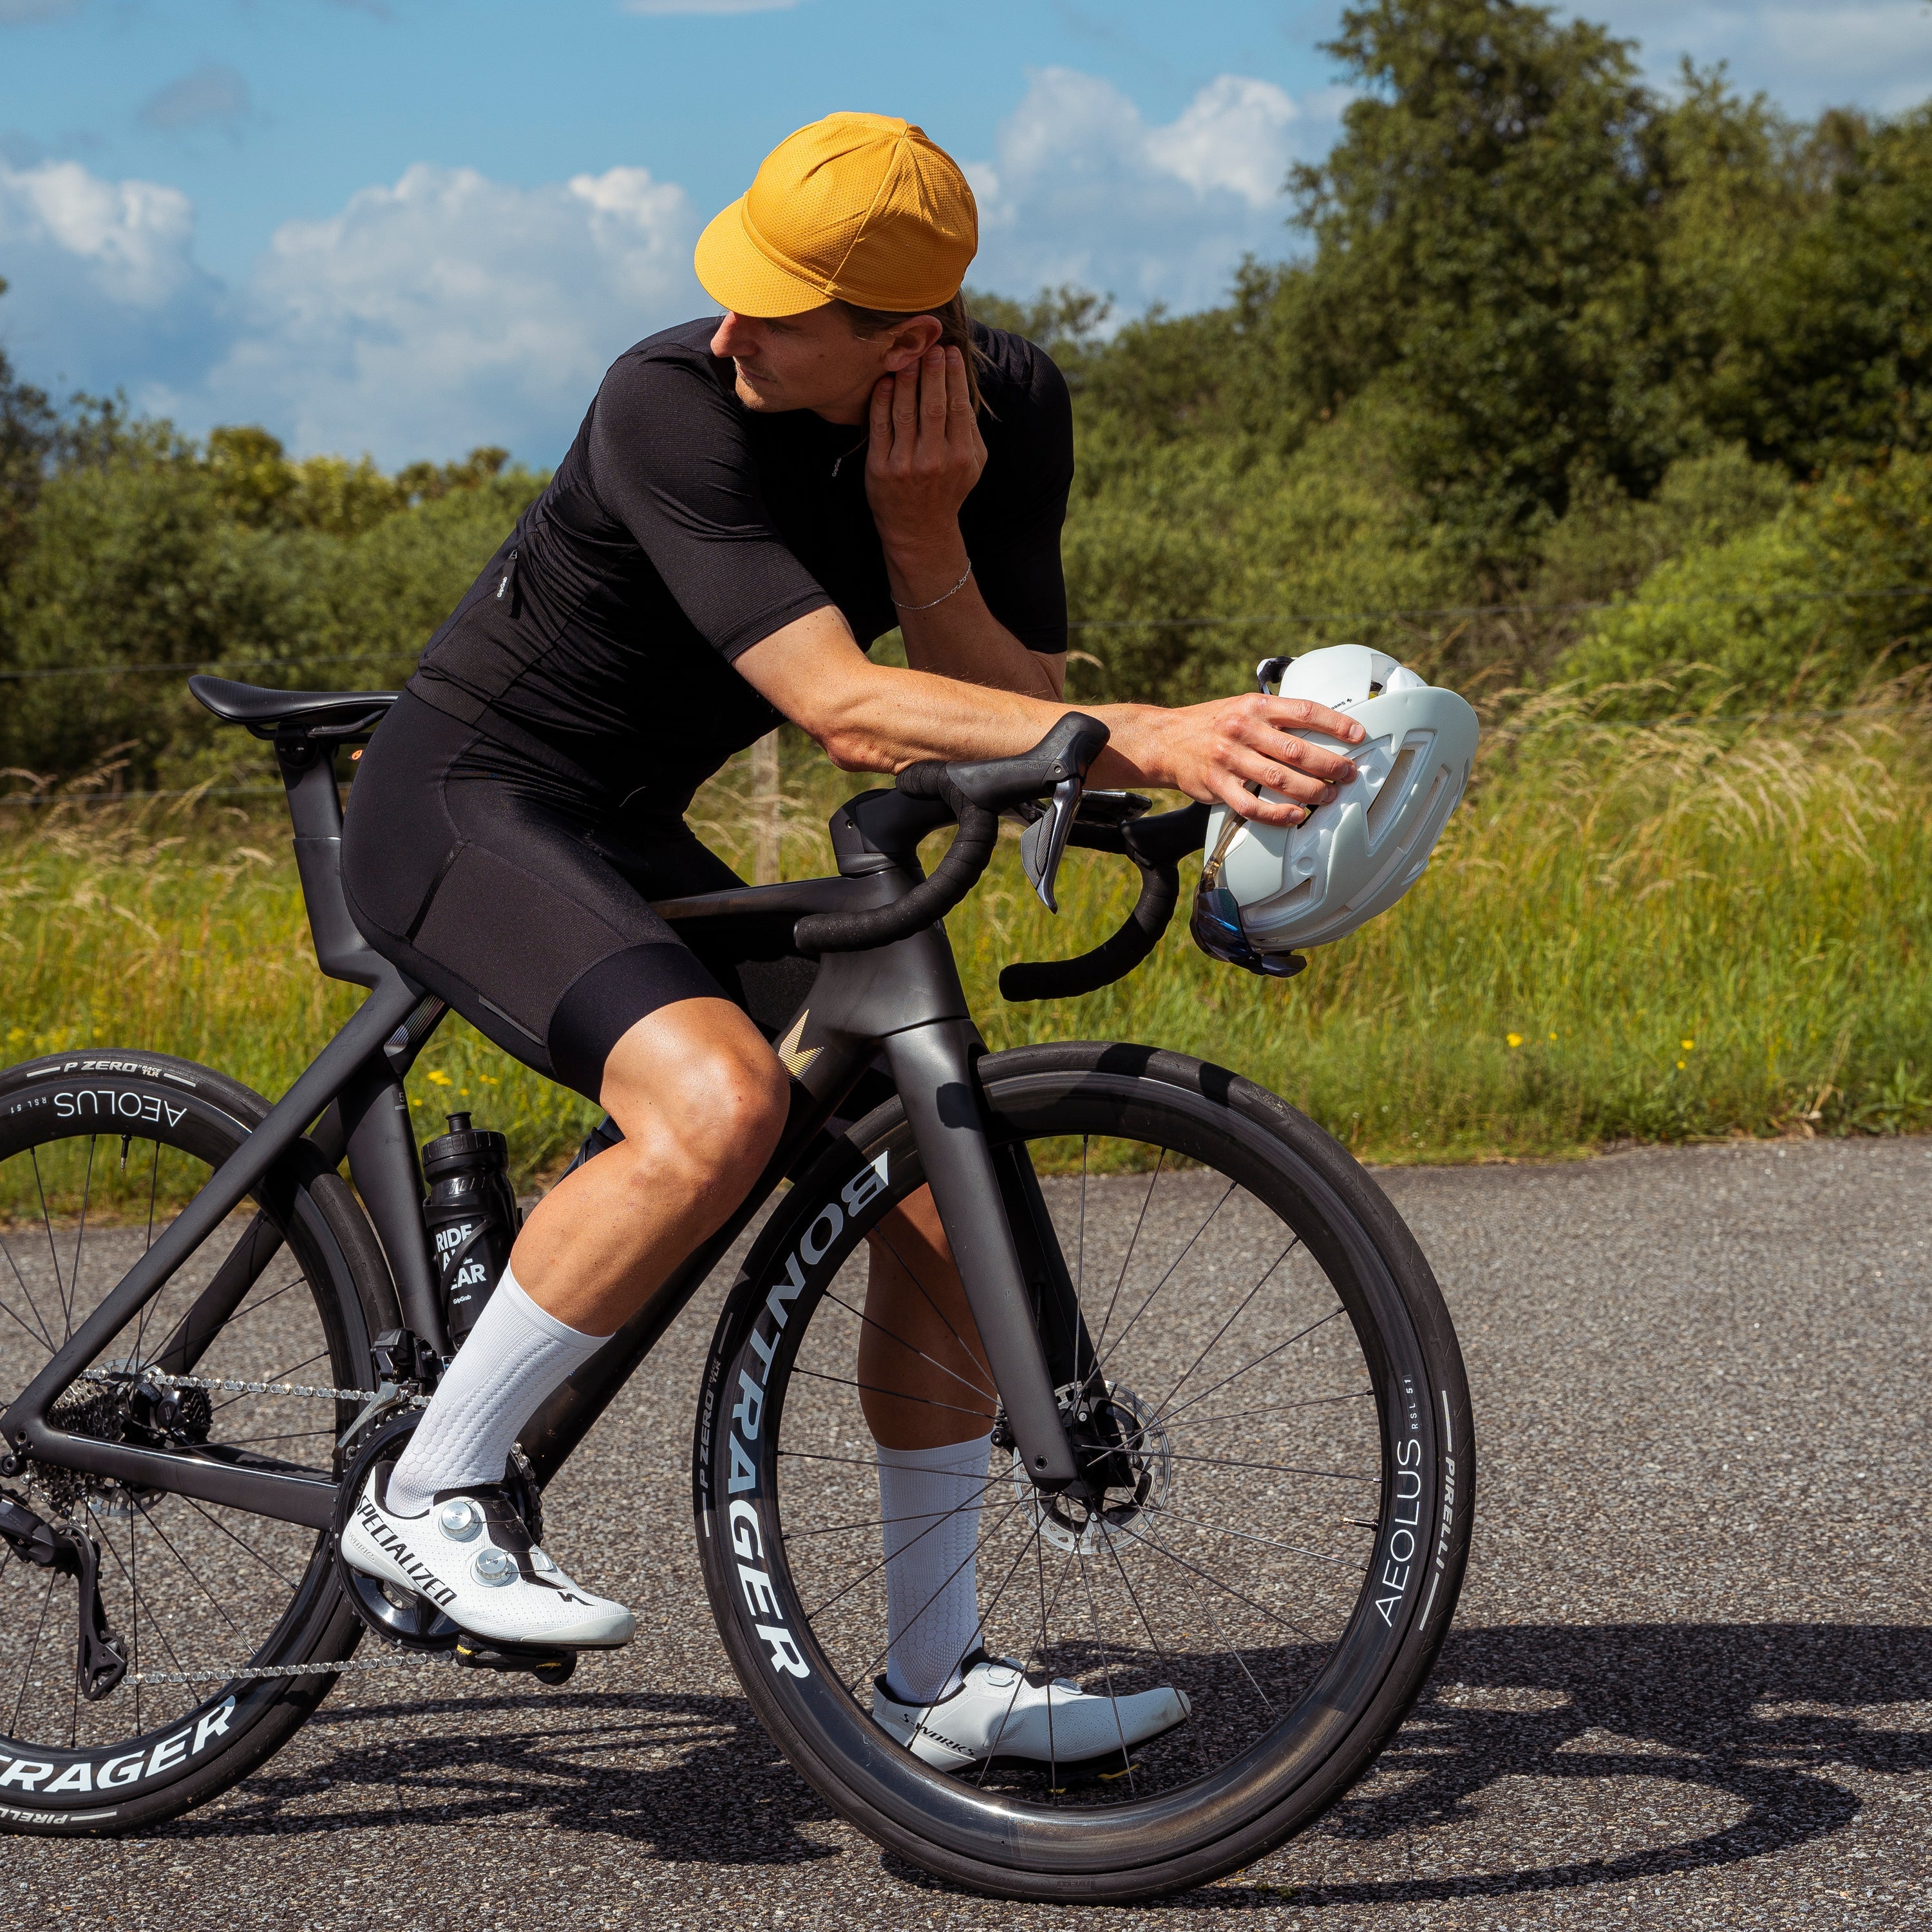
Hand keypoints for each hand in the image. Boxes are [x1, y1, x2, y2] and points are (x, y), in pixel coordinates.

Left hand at [865, 345, 985, 573]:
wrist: (918, 530)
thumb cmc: (948, 489)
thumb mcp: (973, 465)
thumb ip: (970, 430)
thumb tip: (963, 389)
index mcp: (961, 457)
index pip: (956, 406)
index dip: (953, 376)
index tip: (950, 352)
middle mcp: (934, 460)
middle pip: (931, 404)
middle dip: (931, 370)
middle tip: (930, 345)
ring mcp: (905, 464)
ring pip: (904, 411)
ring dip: (905, 379)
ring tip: (906, 356)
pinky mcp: (880, 468)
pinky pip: (880, 426)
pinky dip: (881, 400)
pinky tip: (884, 381)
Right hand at [1116, 693, 1364, 827]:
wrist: (1166, 739)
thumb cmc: (1213, 723)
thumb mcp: (1243, 705)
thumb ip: (1276, 715)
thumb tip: (1320, 727)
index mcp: (1254, 706)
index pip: (1303, 711)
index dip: (1335, 723)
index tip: (1358, 735)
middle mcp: (1243, 730)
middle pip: (1296, 749)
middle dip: (1329, 764)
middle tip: (1348, 773)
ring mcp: (1229, 759)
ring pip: (1278, 779)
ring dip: (1310, 790)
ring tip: (1328, 796)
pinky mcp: (1217, 785)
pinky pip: (1252, 805)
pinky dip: (1277, 814)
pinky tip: (1295, 816)